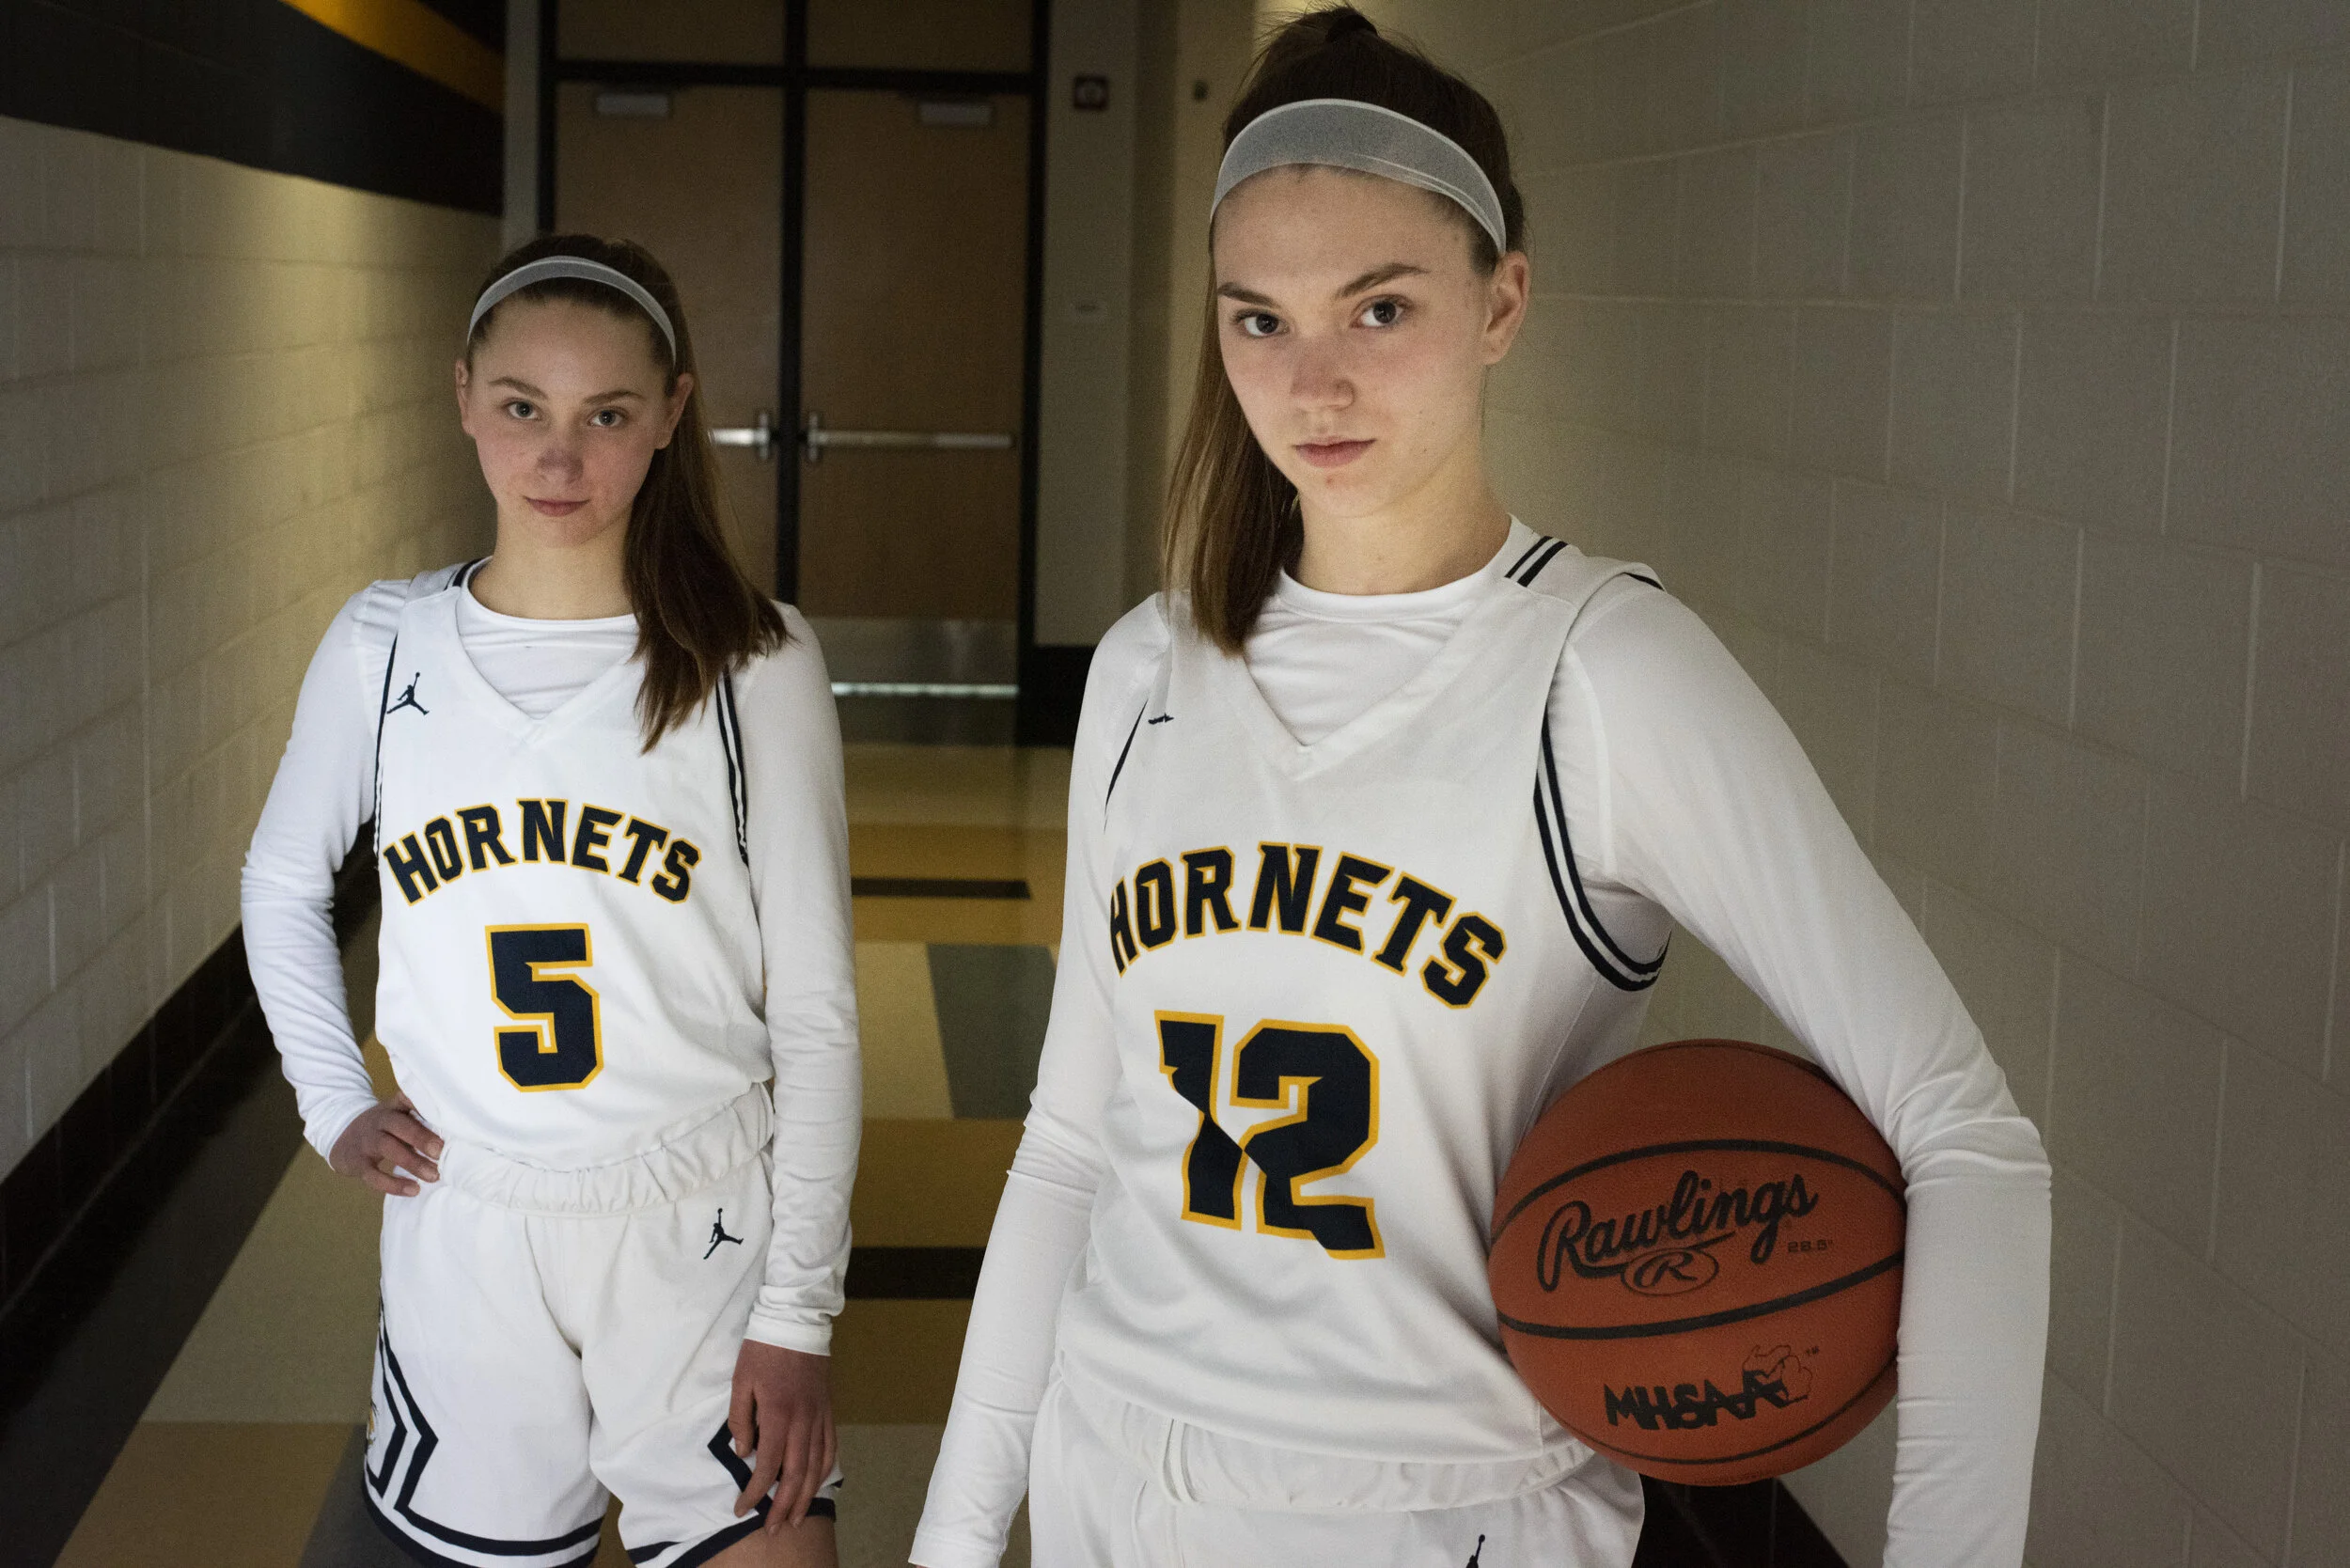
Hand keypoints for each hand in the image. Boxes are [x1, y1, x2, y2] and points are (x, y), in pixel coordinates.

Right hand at [328, 1093, 443, 1195]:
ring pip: (388, 1148)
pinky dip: (393, 1184)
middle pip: (399, 1125)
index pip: (407, 1098)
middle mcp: (379, 1120)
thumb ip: (421, 1121)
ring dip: (413, 1162)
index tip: (445, 1113)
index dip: (422, 1103)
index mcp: (393, 1108)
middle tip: (441, 1152)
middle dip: (421, 1137)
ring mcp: (366, 1141)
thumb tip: (457, 1135)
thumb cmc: (383, 1129)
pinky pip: (373, 1175)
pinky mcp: (357, 1163)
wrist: (341, 1139)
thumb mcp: (398, 1117)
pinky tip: (413, 1189)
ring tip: (434, 1175)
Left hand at [728, 1340, 836, 1531]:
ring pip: (817, 1464)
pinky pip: (830, 1445)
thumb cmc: (763, 1349)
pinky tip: (817, 1482)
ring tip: (796, 1517)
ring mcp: (820, 1415)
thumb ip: (741, 1419)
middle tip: (773, 1529)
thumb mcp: (741, 1380)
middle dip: (784, 1505)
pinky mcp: (828, 1409)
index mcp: (778, 1413)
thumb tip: (744, 1452)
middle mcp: (803, 1419)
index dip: (756, 1492)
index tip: (742, 1508)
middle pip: (797, 1473)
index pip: (768, 1464)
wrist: (797, 1320)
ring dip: (807, 1495)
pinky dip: (825, 1469)